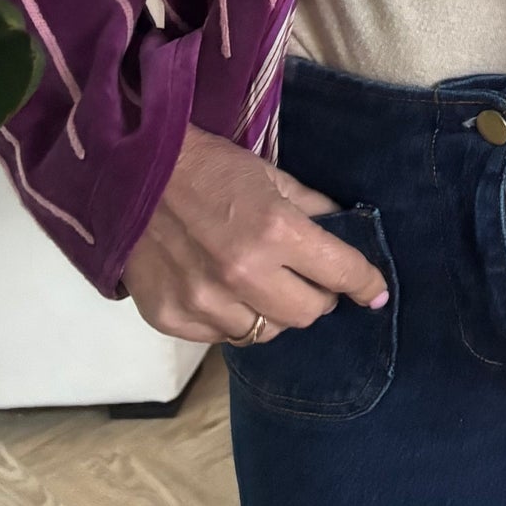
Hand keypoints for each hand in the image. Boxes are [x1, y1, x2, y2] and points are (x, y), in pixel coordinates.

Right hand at [122, 123, 387, 344]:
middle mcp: (241, 274)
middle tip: (309, 278)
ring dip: (274, 312)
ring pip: (266, 333)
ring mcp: (202, 302)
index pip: (340, 272)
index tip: (374, 292)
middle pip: (308, 314)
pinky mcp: (170, 318)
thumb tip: (349, 232)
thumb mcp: (271, 176)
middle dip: (319, 296)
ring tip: (263, 284)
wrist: (131, 173)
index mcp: (274, 231)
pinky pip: (221, 337)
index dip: (365, 283)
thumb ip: (313, 208)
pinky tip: (224, 291)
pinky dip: (232, 319)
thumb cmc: (209, 167)